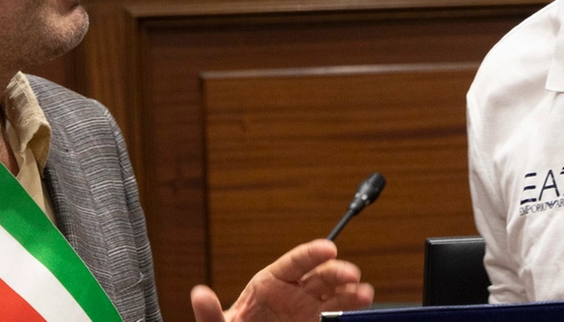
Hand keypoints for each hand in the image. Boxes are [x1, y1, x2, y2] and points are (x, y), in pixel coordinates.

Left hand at [190, 239, 374, 321]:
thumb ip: (210, 312)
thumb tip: (198, 294)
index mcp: (269, 283)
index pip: (294, 262)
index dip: (312, 253)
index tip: (328, 248)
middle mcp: (292, 292)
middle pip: (319, 275)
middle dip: (338, 271)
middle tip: (352, 274)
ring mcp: (306, 309)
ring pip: (333, 294)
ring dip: (350, 291)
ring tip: (364, 293)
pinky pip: (335, 314)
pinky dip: (349, 309)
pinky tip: (361, 308)